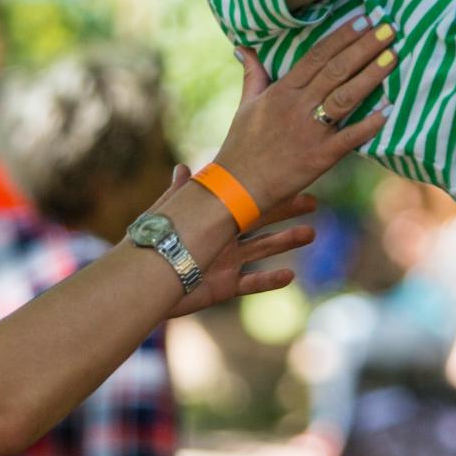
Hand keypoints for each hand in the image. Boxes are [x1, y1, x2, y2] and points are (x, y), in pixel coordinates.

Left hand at [151, 165, 317, 318]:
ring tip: (310, 233)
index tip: (287, 178)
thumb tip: (183, 168)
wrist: (143, 281)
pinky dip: (270, 281)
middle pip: (261, 223)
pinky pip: (252, 284)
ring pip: (263, 250)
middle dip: (285, 213)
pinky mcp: (224, 287)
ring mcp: (227, 263)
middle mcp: (224, 239)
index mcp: (213, 219)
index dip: (266, 191)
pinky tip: (291, 275)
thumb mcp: (168, 216)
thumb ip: (179, 194)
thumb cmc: (154, 243)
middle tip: (312, 203)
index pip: (245, 201)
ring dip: (286, 242)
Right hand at [213, 20, 394, 214]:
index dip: (341, 37)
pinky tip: (389, 109)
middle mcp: (297, 106)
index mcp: (281, 91)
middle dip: (365, 47)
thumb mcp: (246, 104)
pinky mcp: (320, 157)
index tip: (363, 20)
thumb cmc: (242, 145)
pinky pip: (349, 137)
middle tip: (390, 29)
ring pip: (345, 97)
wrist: (238, 186)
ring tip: (393, 57)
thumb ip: (252, 74)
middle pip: (336, 70)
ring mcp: (310, 131)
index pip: (317, 56)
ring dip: (371, 76)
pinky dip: (369, 124)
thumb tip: (243, 47)